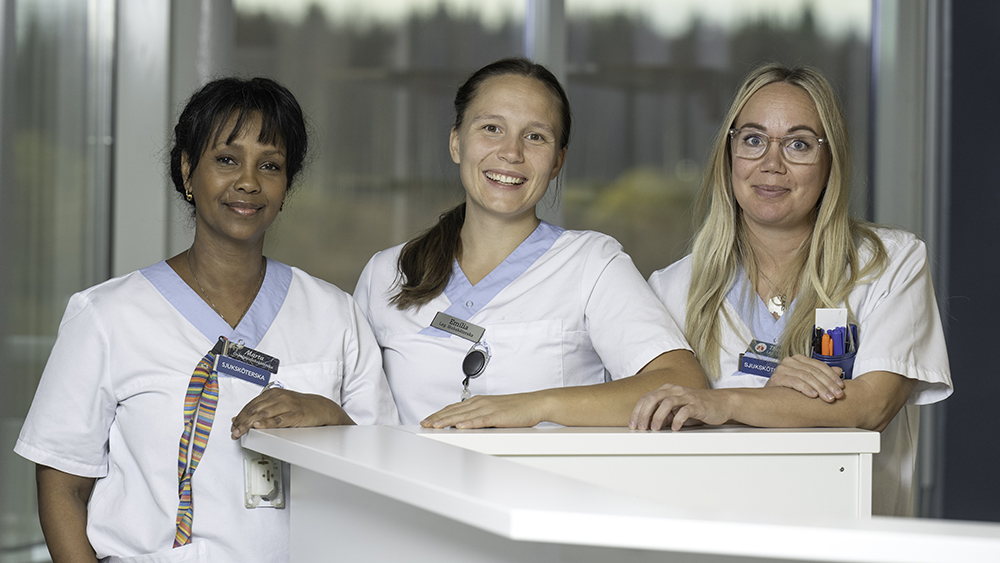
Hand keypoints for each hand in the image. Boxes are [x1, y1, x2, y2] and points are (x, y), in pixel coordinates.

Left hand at [231, 389, 352, 438]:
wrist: (320, 407)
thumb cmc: (299, 407)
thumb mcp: (278, 404)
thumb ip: (261, 409)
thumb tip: (239, 417)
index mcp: (272, 393)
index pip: (251, 405)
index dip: (239, 416)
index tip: (233, 425)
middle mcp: (278, 397)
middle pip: (254, 409)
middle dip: (241, 421)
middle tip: (234, 431)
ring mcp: (287, 405)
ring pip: (263, 414)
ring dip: (249, 424)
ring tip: (240, 432)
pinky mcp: (294, 415)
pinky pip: (278, 420)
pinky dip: (267, 423)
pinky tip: (258, 426)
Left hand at [420, 392, 547, 428]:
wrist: (535, 403)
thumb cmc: (517, 408)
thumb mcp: (493, 411)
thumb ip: (479, 417)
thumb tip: (465, 425)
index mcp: (479, 402)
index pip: (454, 408)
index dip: (439, 414)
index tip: (428, 420)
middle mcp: (481, 403)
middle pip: (454, 411)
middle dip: (438, 418)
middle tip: (424, 424)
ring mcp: (489, 408)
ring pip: (464, 415)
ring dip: (448, 421)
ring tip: (435, 426)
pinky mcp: (498, 416)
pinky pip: (480, 420)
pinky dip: (469, 423)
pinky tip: (460, 426)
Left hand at [629, 384, 732, 430]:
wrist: (722, 402)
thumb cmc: (698, 406)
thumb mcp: (677, 409)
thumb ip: (664, 414)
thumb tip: (649, 425)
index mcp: (667, 390)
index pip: (646, 398)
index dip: (637, 411)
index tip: (633, 425)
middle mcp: (675, 390)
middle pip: (653, 398)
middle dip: (643, 413)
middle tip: (640, 427)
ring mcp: (686, 396)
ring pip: (667, 402)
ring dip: (658, 417)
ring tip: (654, 429)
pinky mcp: (698, 404)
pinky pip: (685, 410)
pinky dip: (677, 420)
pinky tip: (674, 428)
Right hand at [765, 354, 844, 402]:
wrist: (768, 398)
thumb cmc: (788, 390)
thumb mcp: (808, 382)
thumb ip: (822, 375)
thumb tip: (838, 371)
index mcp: (799, 360)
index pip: (819, 365)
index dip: (832, 376)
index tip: (841, 387)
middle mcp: (790, 362)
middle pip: (814, 371)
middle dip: (828, 384)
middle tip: (837, 395)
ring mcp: (782, 369)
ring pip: (806, 376)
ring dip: (820, 387)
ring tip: (828, 397)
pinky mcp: (776, 378)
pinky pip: (794, 382)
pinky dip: (805, 388)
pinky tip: (813, 395)